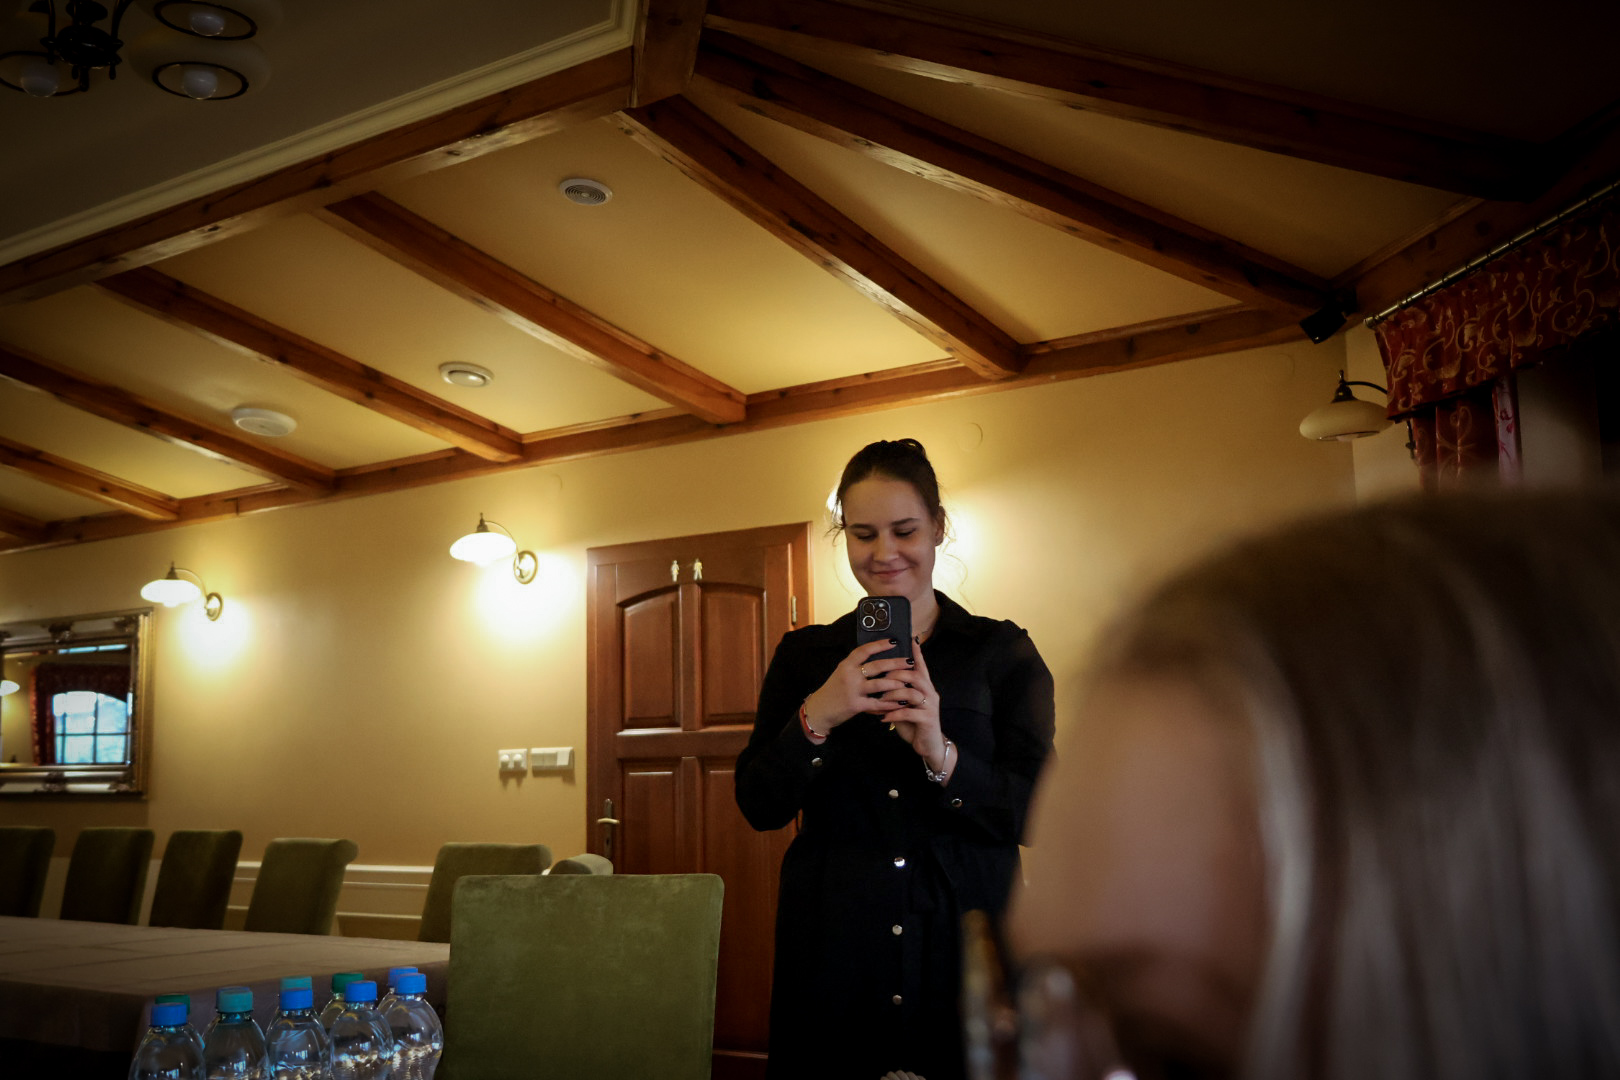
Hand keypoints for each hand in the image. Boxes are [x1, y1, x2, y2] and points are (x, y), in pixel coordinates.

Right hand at [800, 638, 914, 735]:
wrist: (819, 709)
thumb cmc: (833, 690)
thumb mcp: (841, 673)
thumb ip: (856, 666)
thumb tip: (878, 659)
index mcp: (846, 664)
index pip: (864, 650)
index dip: (880, 645)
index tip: (894, 641)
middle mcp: (849, 675)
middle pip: (876, 666)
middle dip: (895, 663)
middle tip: (909, 661)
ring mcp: (853, 690)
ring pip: (879, 684)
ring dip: (895, 683)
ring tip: (907, 681)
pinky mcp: (856, 705)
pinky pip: (877, 704)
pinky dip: (890, 703)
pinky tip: (900, 702)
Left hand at [881, 641, 947, 773]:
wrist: (928, 745)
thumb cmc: (914, 722)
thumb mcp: (904, 704)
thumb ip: (897, 692)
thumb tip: (882, 679)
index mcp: (925, 687)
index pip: (921, 666)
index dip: (916, 653)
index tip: (911, 638)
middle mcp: (930, 693)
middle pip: (915, 675)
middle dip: (896, 674)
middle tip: (882, 678)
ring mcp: (930, 706)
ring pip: (911, 692)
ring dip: (893, 695)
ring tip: (881, 699)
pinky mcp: (927, 719)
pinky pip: (909, 712)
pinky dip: (894, 714)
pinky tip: (883, 718)